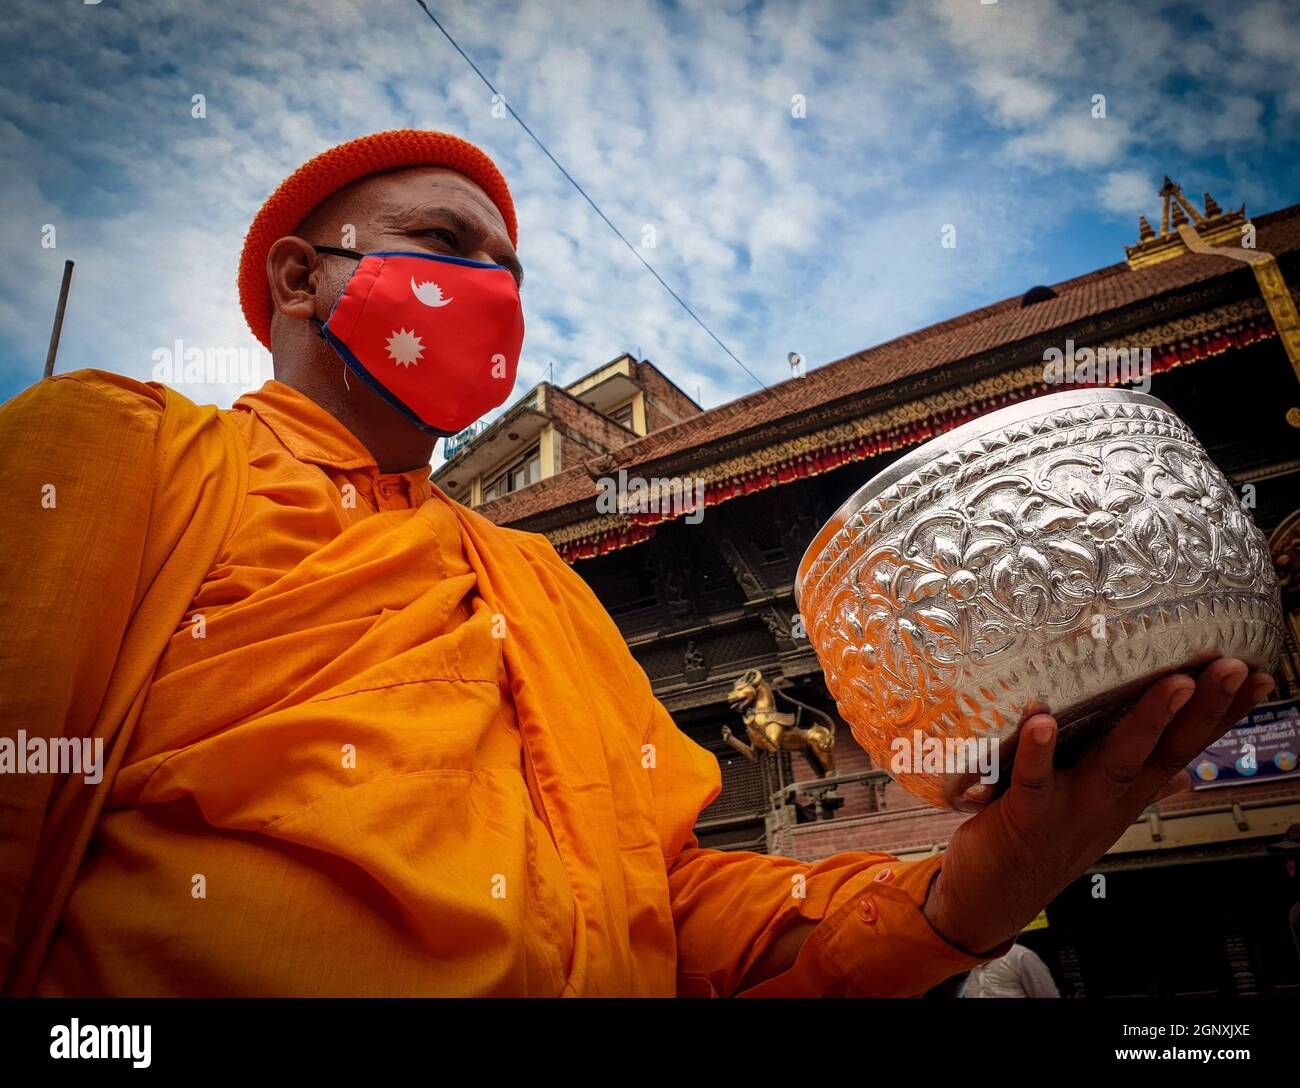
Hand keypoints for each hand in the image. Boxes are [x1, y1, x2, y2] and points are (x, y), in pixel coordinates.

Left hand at [922, 658, 1274, 955]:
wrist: (990, 903)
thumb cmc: (1038, 848)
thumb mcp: (1096, 816)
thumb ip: (1133, 790)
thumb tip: (1181, 777)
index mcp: (1126, 794)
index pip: (1184, 747)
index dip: (1222, 714)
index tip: (1257, 675)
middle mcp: (1108, 800)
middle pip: (1164, 750)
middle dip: (1202, 710)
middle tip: (1233, 668)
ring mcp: (1070, 810)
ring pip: (1116, 763)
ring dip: (1144, 723)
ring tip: (1172, 684)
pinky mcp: (1024, 818)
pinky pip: (1033, 780)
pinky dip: (1037, 751)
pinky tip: (1040, 718)